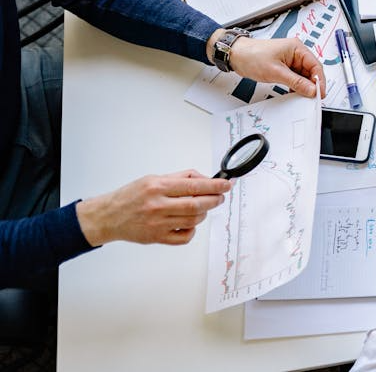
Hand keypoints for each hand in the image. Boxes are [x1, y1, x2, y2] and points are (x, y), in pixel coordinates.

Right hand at [75, 170, 230, 246]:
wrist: (108, 216)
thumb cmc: (130, 196)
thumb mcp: (153, 178)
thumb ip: (180, 178)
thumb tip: (205, 179)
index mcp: (157, 187)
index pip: (193, 186)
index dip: (214, 186)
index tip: (226, 185)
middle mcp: (157, 205)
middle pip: (197, 204)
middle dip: (214, 200)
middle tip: (221, 197)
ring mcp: (157, 224)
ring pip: (193, 220)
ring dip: (204, 213)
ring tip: (203, 208)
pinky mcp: (157, 238)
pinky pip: (184, 237)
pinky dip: (192, 230)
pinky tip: (190, 224)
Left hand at [226, 36, 323, 98]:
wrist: (236, 55)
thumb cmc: (252, 56)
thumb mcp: (276, 72)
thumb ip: (296, 82)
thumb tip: (311, 90)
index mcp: (297, 48)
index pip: (315, 65)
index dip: (319, 81)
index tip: (320, 93)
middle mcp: (296, 53)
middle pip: (311, 71)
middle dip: (312, 85)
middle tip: (313, 98)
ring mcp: (290, 60)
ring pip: (304, 76)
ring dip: (304, 86)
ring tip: (303, 96)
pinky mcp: (285, 67)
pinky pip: (296, 77)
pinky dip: (296, 86)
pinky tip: (295, 93)